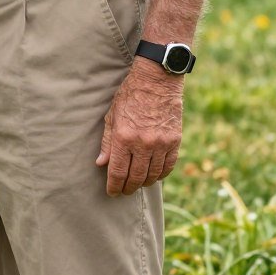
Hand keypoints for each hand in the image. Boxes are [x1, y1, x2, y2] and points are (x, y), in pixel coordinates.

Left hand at [96, 59, 183, 195]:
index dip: (114, 186)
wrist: (156, 81)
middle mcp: (143, 144)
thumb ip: (108, 141)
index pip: (118, 172)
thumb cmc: (130, 95)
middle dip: (128, 187)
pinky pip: (168, 166)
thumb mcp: (112, 115)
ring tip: (136, 184)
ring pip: (153, 175)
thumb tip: (101, 163)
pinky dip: (160, 174)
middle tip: (123, 191)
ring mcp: (161, 144)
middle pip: (136, 177)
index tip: (112, 192)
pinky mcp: (174, 142)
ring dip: (144, 183)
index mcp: (124, 137)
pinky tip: (153, 176)